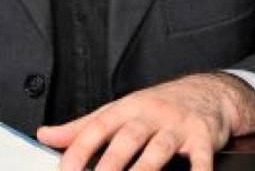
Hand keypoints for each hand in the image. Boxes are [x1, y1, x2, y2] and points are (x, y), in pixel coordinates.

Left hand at [37, 72, 254, 170]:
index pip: (98, 127)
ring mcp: (178, 125)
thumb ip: (82, 127)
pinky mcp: (203, 137)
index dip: (79, 149)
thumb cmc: (159, 106)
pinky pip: (201, 157)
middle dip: (110, 164)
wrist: (209, 92)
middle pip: (127, 138)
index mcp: (127, 108)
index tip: (65, 170)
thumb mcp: (119, 110)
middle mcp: (152, 114)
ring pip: (159, 148)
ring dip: (145, 170)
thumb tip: (45, 135)